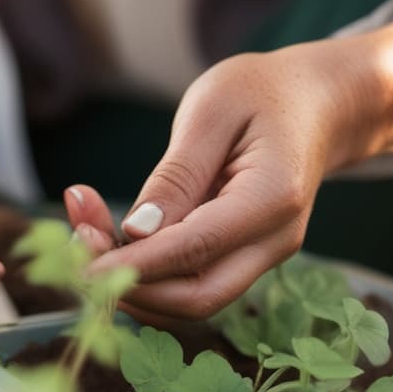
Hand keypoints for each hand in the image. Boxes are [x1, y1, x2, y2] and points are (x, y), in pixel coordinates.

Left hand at [69, 44, 358, 321]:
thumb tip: (136, 233)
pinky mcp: (243, 259)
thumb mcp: (212, 110)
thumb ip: (176, 174)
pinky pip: (191, 281)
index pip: (196, 250)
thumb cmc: (262, 92)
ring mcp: (262, 256)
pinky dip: (146, 271)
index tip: (79, 265)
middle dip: (129, 284)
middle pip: (197, 298)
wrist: (317, 103)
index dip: (133, 266)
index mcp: (273, 198)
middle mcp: (273, 241)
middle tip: (75, 243)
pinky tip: (111, 235)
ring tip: (85, 227)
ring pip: (190, 299)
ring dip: (131, 280)